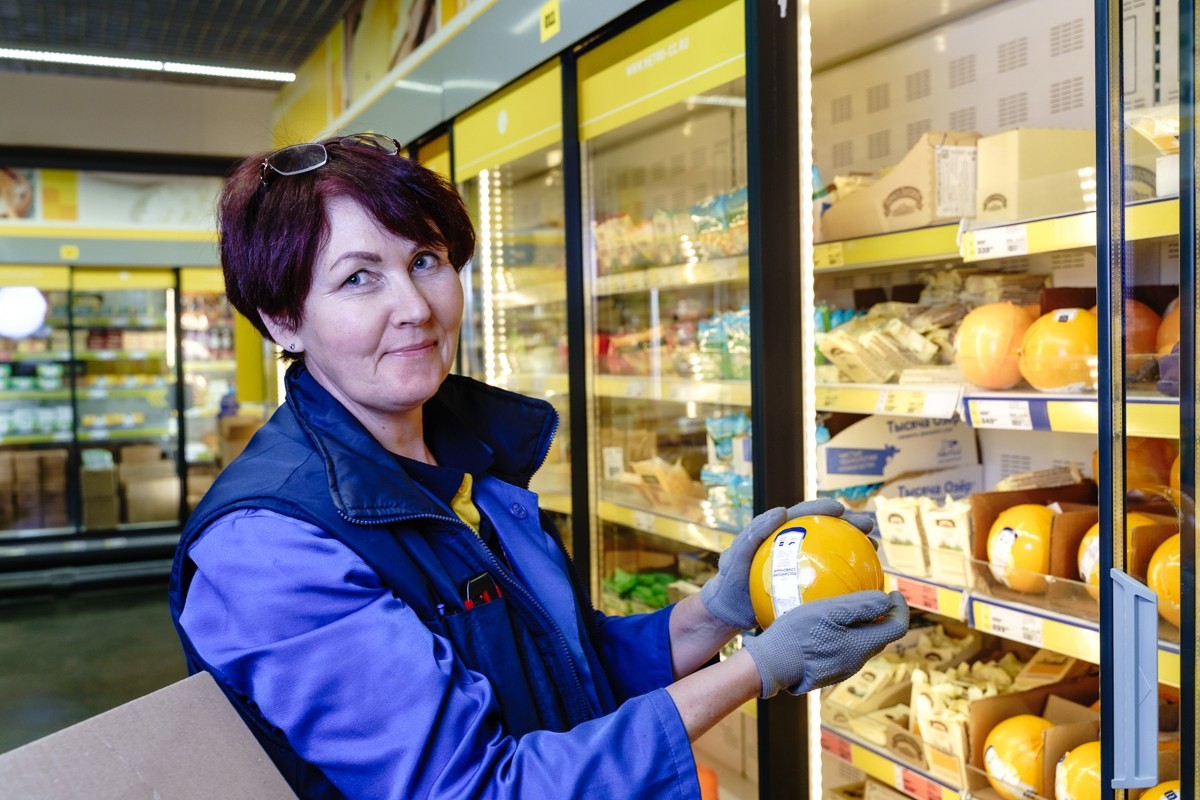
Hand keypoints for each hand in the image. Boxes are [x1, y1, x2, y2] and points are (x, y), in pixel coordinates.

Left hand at [699, 498, 873, 630]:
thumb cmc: (729, 581)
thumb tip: (780, 512)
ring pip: (831, 550)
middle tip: (868, 525)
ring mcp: (800, 564)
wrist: (728, 610)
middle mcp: (791, 545)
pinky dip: (845, 575)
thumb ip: (753, 534)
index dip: (822, 508)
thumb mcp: (735, 557)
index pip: (802, 515)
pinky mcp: (805, 583)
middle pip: (824, 529)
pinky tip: (863, 580)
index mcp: (776, 534)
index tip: (841, 508)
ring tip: (874, 546)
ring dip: (853, 545)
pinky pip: (828, 577)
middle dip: (848, 523)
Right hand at [741, 590, 908, 697]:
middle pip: (880, 637)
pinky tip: (827, 627)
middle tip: (869, 598)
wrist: (771, 664)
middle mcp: (857, 662)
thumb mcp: (828, 612)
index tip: (893, 592)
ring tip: (846, 611)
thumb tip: (886, 600)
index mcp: (862, 646)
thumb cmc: (798, 634)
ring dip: (861, 628)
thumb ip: (860, 607)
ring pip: (861, 645)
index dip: (901, 609)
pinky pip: (844, 652)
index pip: (897, 628)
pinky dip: (845, 637)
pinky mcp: (827, 672)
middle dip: (881, 617)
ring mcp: (842, 670)